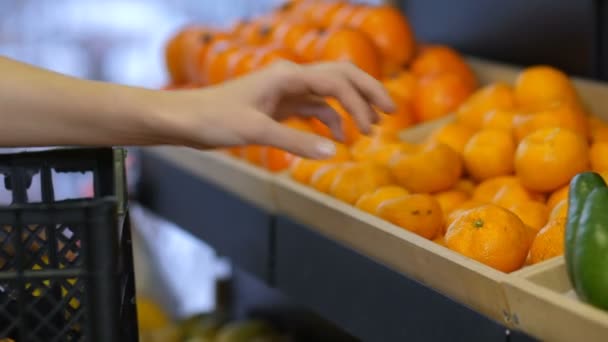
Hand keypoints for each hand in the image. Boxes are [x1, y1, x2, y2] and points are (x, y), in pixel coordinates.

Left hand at [154, 61, 394, 158]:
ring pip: (329, 93)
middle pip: (340, 76)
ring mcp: (285, 91)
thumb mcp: (256, 132)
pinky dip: (329, 120)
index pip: (337, 81)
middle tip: (391, 111)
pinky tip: (337, 136)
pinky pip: (313, 108)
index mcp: (287, 76)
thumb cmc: (215, 119)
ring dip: (350, 108)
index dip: (361, 101)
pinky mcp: (279, 106)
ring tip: (369, 130)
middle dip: (367, 92)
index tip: (375, 125)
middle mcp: (290, 78)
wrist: (186, 120)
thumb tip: (335, 151)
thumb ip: (296, 141)